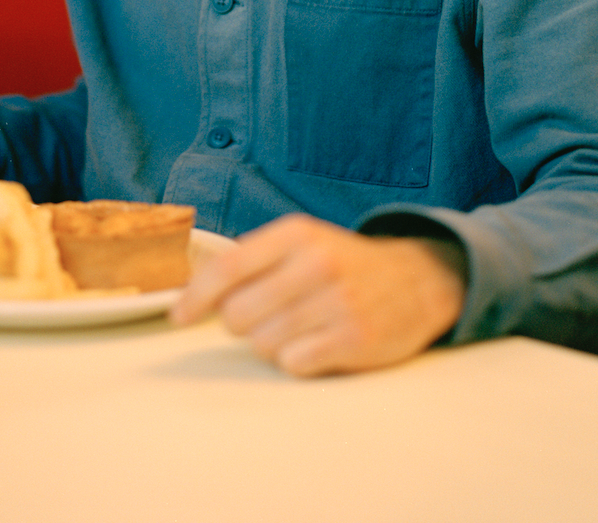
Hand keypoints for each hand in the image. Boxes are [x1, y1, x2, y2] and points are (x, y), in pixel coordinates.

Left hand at [169, 213, 464, 376]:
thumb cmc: (345, 265)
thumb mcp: (303, 243)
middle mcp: (316, 263)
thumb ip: (254, 261)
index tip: (179, 317)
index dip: (195, 297)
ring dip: (273, 343)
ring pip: (263, 344)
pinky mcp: (355, 338)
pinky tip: (321, 342)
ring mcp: (338, 301)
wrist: (419, 280)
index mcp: (296, 234)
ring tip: (303, 326)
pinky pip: (294, 364)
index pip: (228, 267)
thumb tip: (195, 296)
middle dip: (244, 323)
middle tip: (270, 315)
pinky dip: (299, 359)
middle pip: (238, 315)